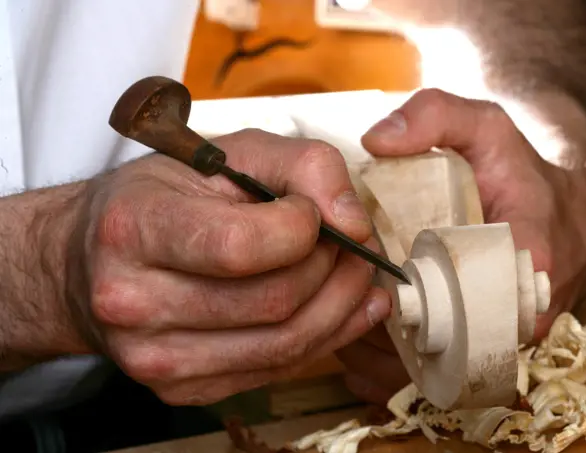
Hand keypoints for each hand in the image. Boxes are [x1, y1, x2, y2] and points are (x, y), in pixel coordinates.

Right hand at [63, 129, 390, 404]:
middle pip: (273, 301)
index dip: (301, 228)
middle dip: (333, 268)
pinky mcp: (182, 390)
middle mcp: (132, 301)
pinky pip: (276, 370)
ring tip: (356, 274)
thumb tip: (355, 223)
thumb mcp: (226, 153)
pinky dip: (325, 338)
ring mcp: (155, 357)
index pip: (240, 245)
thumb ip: (302, 165)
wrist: (90, 262)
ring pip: (284, 344)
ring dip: (340, 306)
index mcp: (133, 228)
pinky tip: (344, 309)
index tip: (310, 213)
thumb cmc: (163, 198)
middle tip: (351, 245)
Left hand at [336, 88, 585, 403]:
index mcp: (529, 259)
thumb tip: (376, 141)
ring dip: (382, 354)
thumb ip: (435, 116)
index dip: (410, 296)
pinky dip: (393, 366)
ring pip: (435, 370)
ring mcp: (508, 339)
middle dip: (386, 331)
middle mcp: (525, 314)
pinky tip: (361, 339)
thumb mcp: (483, 125)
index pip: (469, 301)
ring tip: (342, 318)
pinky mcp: (491, 351)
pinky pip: (436, 377)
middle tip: (341, 299)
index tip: (370, 276)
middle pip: (444, 346)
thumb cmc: (515, 166)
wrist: (556, 203)